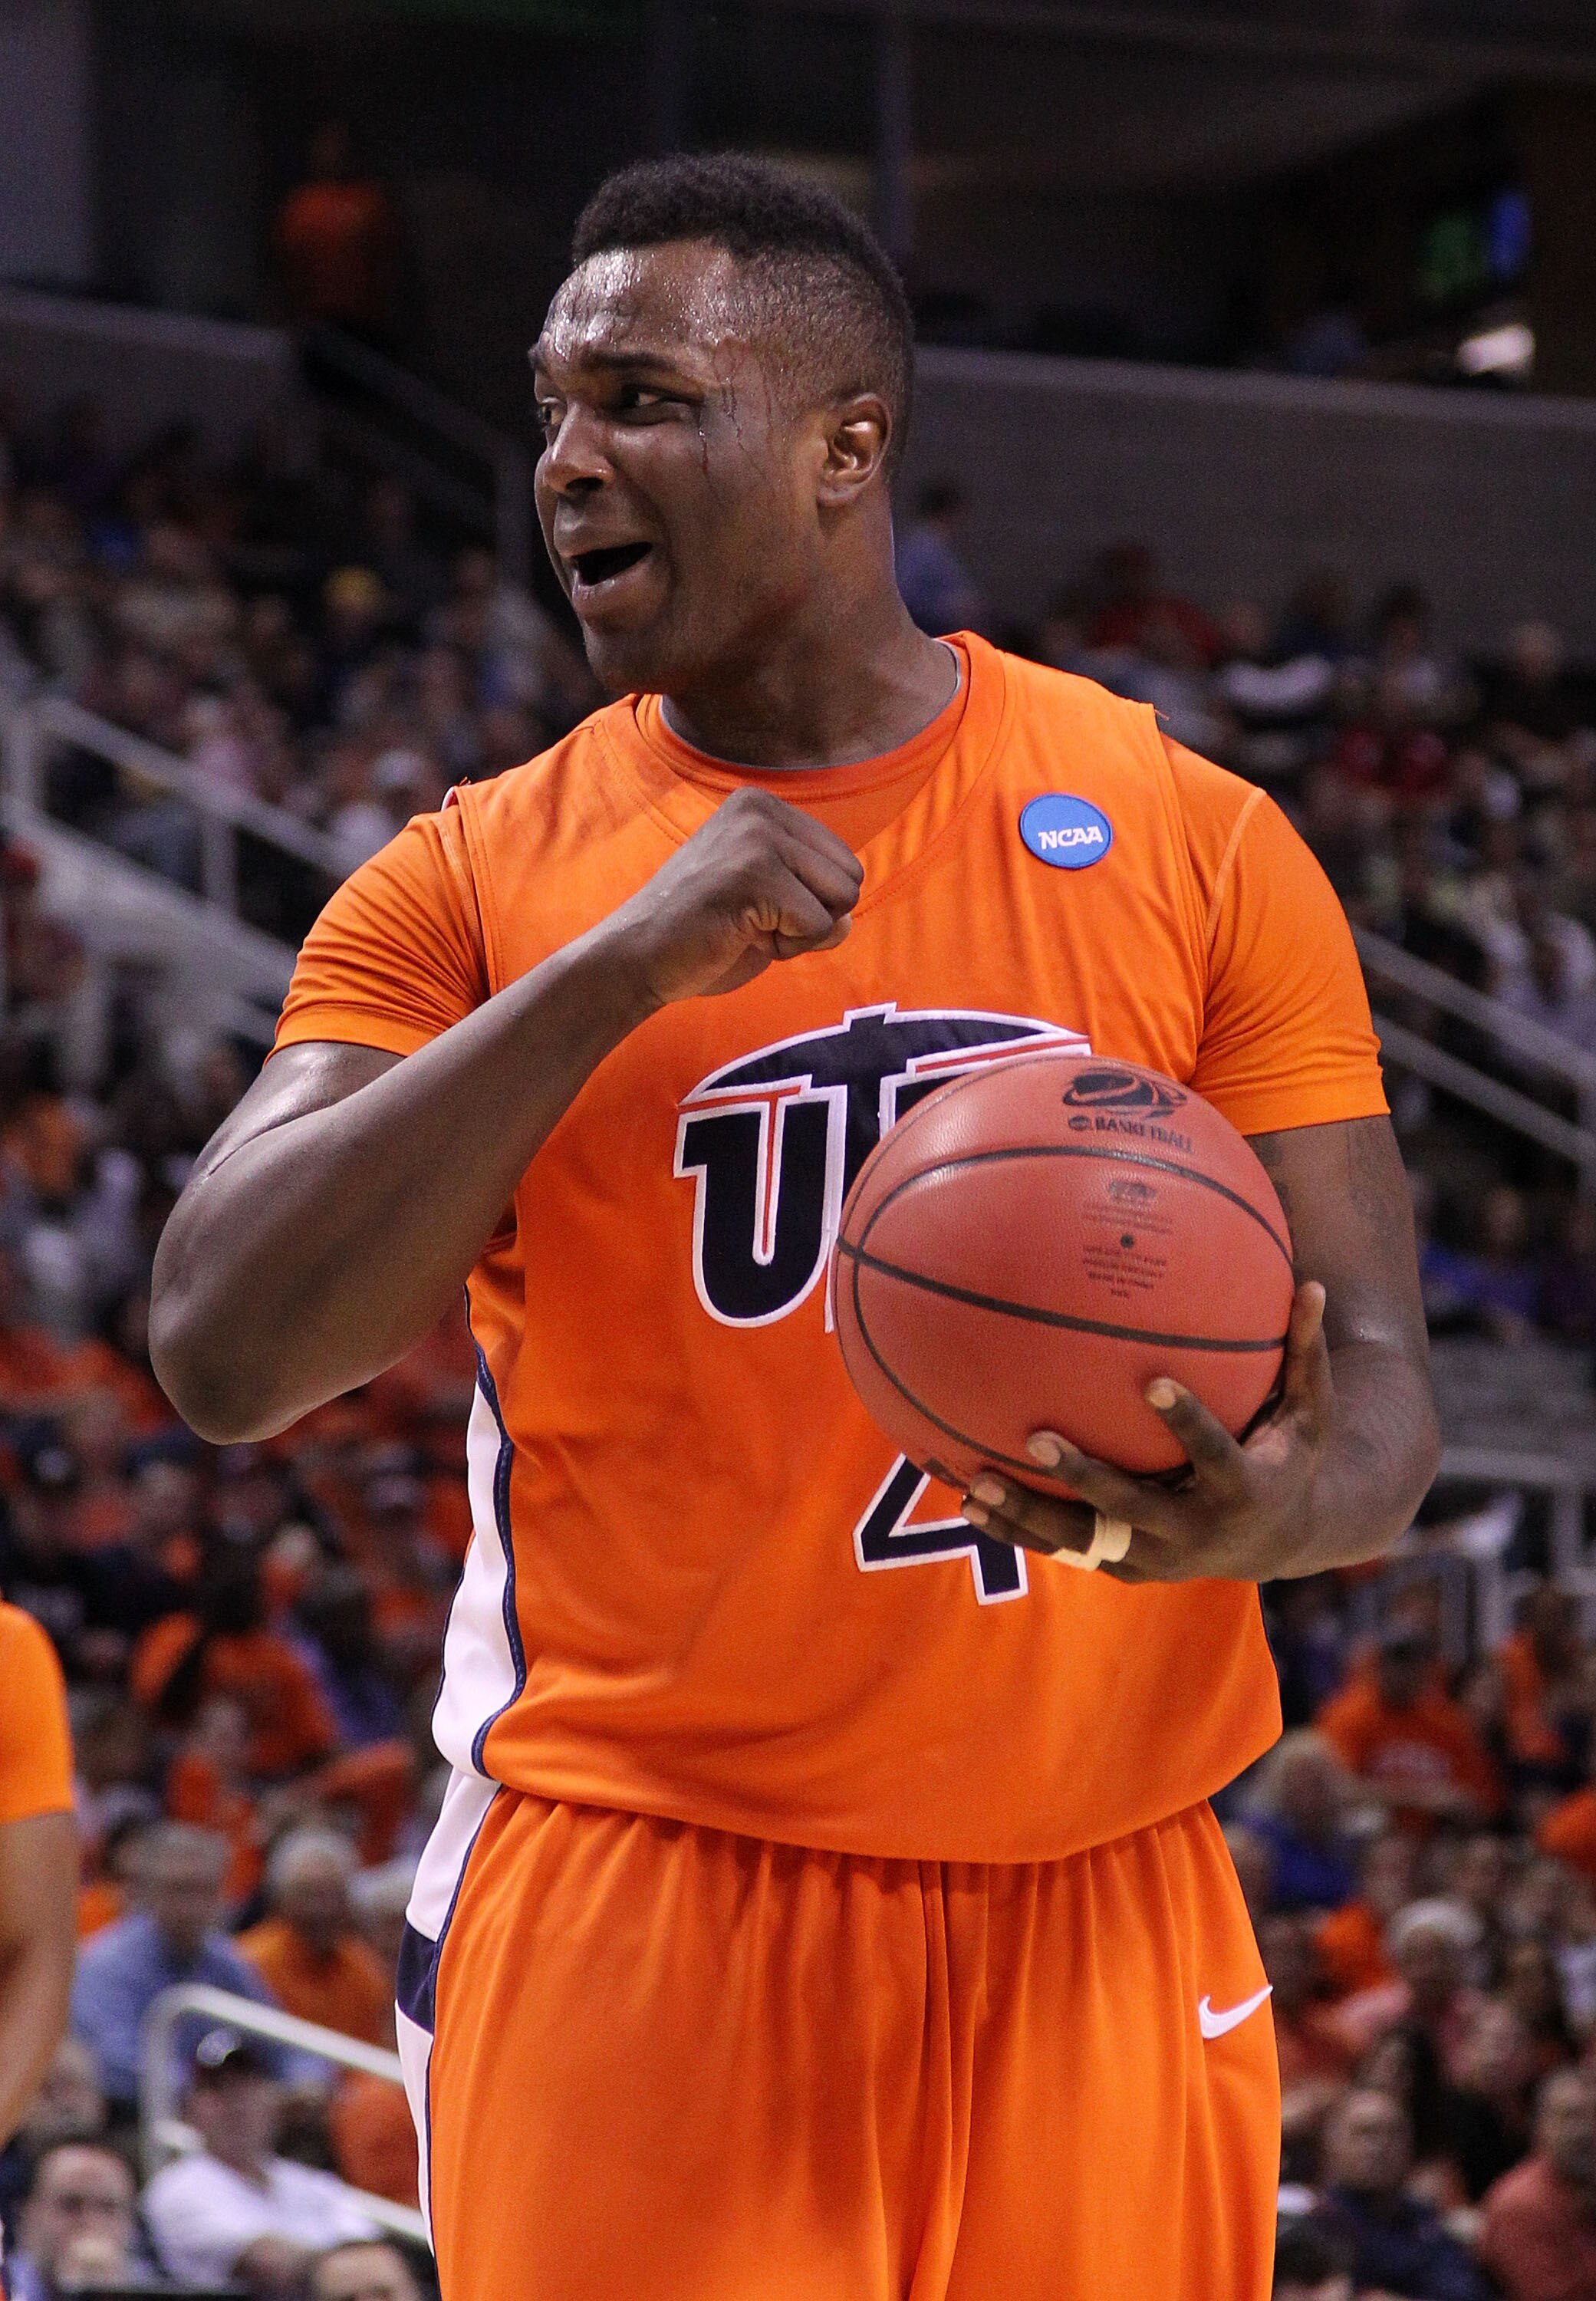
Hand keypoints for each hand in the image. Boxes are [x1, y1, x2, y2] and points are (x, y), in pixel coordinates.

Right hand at [601, 787, 862, 1004]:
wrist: (636, 957)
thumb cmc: (700, 935)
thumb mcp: (768, 908)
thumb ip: (814, 905)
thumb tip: (848, 920)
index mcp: (762, 806)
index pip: (842, 861)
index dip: (810, 904)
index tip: (756, 909)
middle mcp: (761, 810)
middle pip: (849, 877)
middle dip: (813, 917)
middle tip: (752, 922)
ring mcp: (758, 837)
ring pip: (840, 900)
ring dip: (801, 933)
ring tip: (746, 927)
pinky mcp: (756, 873)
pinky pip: (818, 925)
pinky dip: (788, 947)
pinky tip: (740, 936)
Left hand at [961, 1283, 1333, 1583]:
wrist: (1283, 1539)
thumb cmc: (1290, 1454)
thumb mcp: (1310, 1410)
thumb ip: (1305, 1352)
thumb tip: (1313, 1282)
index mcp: (1241, 1487)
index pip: (1213, 1453)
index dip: (1185, 1421)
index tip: (1152, 1381)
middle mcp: (1195, 1531)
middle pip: (1130, 1508)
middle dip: (1084, 1476)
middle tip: (1037, 1435)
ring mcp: (1155, 1556)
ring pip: (1082, 1541)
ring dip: (1026, 1515)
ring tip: (973, 1484)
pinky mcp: (1125, 1567)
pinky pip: (1065, 1550)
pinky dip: (1015, 1529)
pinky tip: (965, 1498)